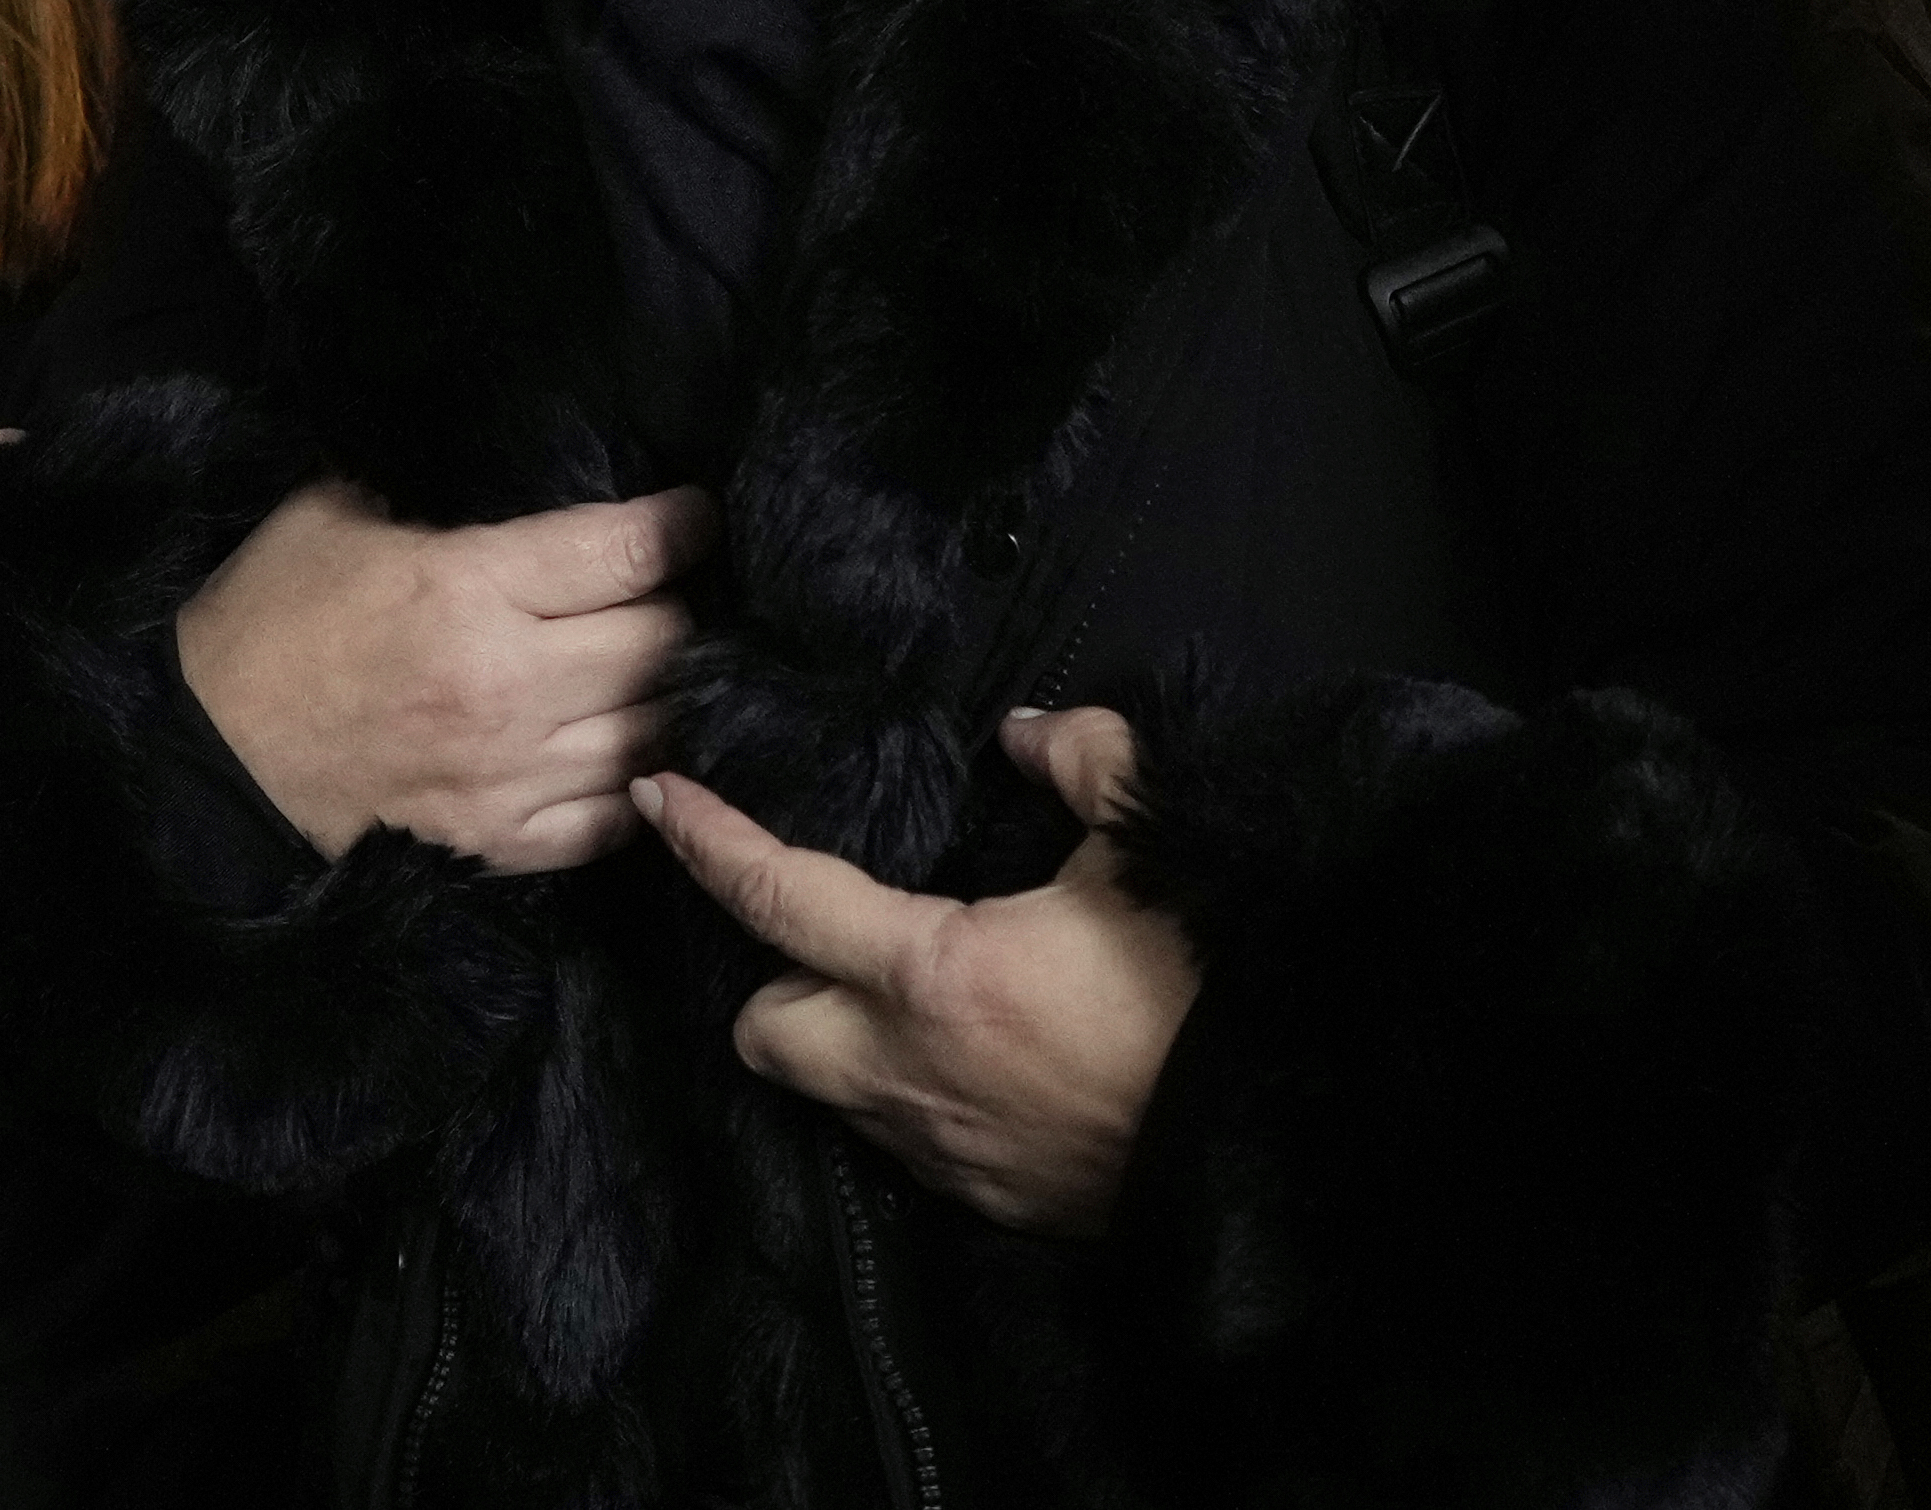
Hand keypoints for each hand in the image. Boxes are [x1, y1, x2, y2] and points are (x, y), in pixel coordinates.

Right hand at [176, 481, 714, 871]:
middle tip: (663, 595)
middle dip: (676, 610)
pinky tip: (628, 749)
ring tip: (657, 670)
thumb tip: (496, 467)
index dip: (679, 528)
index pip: (625, 554)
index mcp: (468, 588)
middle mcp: (507, 682)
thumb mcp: (334, 516)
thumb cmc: (267, 621)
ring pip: (651, 731)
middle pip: (661, 643)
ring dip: (664, 697)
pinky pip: (610, 817)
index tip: (694, 519)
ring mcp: (508, 771)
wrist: (208, 759)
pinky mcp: (497, 839)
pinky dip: (633, 782)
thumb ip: (430, 493)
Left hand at [640, 705, 1197, 1237]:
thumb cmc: (1201, 990)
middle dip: (771, 980)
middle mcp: (906, 1069)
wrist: (1271, 1140)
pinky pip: (903, 1141)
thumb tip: (1025, 732)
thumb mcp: (1148, 843)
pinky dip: (909, 1094)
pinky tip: (973, 1057)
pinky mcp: (983, 1198)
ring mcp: (938, 1147)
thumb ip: (1082, 758)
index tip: (659, 799)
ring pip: (827, 1093)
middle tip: (826, 935)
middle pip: (762, 1028)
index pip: (779, 900)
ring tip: (902, 992)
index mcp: (933, 972)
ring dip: (840, 1041)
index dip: (711, 844)